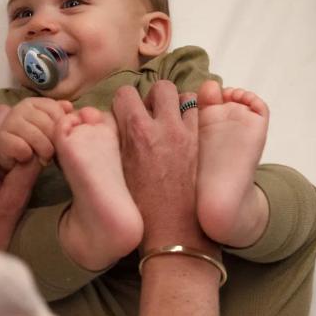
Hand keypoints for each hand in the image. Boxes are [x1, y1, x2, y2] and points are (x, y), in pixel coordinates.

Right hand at [0, 97, 72, 170]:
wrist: (9, 157)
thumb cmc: (31, 142)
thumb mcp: (48, 128)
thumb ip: (58, 116)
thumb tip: (69, 107)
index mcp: (32, 103)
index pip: (56, 110)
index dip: (61, 127)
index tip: (58, 139)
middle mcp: (19, 108)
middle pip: (48, 125)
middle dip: (53, 143)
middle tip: (51, 153)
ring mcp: (8, 122)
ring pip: (37, 137)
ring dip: (43, 152)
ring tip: (42, 159)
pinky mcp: (0, 139)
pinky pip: (22, 148)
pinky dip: (27, 156)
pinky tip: (25, 158)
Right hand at [112, 81, 216, 255]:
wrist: (171, 229)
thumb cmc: (140, 204)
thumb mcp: (118, 168)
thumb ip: (118, 139)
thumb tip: (116, 123)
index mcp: (135, 131)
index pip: (126, 93)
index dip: (124, 102)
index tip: (124, 113)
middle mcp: (161, 126)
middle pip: (159, 87)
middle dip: (152, 96)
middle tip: (149, 113)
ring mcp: (184, 133)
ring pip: (183, 95)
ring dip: (174, 103)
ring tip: (167, 119)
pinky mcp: (199, 143)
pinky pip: (197, 113)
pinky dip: (190, 115)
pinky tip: (182, 130)